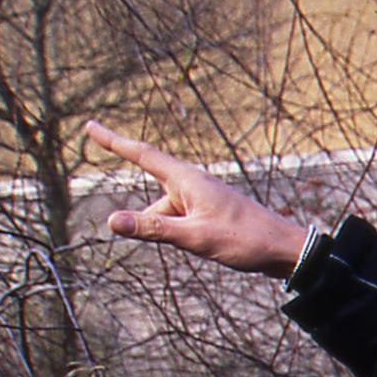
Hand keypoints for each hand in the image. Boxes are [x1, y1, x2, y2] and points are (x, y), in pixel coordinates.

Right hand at [85, 120, 309, 277]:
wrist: (285, 249)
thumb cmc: (245, 240)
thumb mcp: (195, 237)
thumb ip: (153, 229)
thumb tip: (111, 221)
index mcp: (187, 180)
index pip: (142, 155)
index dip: (114, 142)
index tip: (91, 127)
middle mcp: (193, 185)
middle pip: (154, 203)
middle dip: (157, 225)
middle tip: (195, 238)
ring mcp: (202, 201)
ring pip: (168, 218)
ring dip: (175, 236)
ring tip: (214, 245)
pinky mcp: (210, 215)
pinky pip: (183, 225)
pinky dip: (184, 237)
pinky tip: (212, 247)